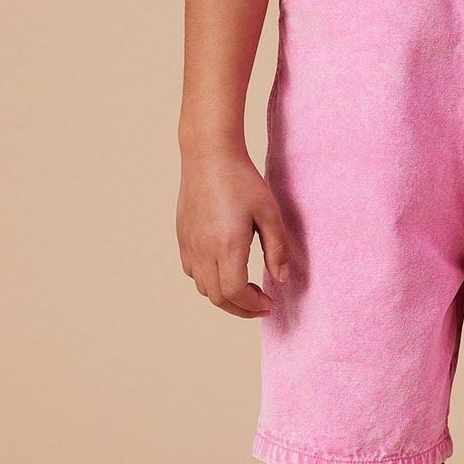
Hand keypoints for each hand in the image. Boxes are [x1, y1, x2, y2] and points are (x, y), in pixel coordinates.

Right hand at [177, 145, 291, 317]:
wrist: (209, 155)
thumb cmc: (242, 180)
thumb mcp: (270, 212)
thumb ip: (277, 249)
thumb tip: (280, 279)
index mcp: (227, 246)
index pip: (235, 293)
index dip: (253, 305)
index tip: (269, 303)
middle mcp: (204, 250)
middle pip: (218, 298)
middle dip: (241, 308)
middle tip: (260, 304)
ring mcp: (189, 244)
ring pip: (203, 287)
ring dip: (224, 296)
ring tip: (245, 288)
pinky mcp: (182, 236)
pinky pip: (191, 271)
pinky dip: (208, 281)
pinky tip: (224, 269)